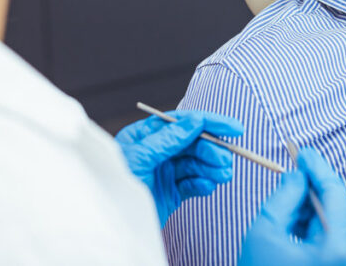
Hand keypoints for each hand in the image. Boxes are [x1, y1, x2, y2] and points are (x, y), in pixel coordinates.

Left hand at [115, 110, 243, 226]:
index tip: (235, 129)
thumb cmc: (113, 187)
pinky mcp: (171, 193)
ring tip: (223, 175)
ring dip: (212, 168)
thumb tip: (195, 121)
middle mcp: (157, 152)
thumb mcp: (139, 158)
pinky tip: (207, 187)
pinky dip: (204, 184)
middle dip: (212, 150)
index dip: (210, 123)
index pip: (183, 122)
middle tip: (225, 161)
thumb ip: (168, 139)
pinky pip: (193, 184)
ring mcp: (165, 173)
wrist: (110, 225)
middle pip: (193, 144)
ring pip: (196, 164)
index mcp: (145, 136)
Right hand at [238, 148, 345, 265]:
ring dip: (318, 203)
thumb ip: (284, 196)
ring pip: (339, 223)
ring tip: (293, 189)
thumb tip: (297, 174)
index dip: (318, 169)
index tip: (303, 152)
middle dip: (320, 184)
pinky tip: (298, 214)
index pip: (335, 195)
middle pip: (342, 208)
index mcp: (336, 250)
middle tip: (300, 164)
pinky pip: (334, 239)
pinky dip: (317, 223)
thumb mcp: (265, 232)